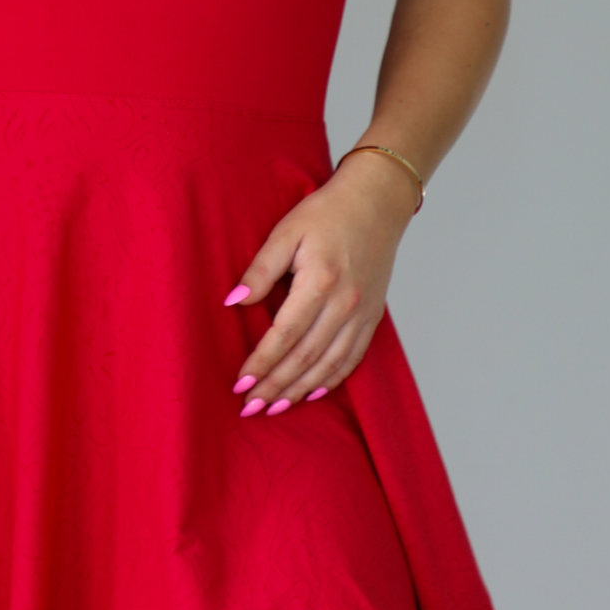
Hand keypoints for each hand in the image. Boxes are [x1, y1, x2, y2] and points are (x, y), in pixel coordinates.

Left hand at [224, 156, 418, 415]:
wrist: (376, 201)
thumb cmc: (327, 212)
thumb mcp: (286, 230)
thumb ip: (261, 269)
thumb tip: (233, 302)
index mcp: (320, 281)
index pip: (285, 334)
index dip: (262, 363)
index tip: (240, 383)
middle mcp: (345, 303)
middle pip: (306, 357)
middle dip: (276, 386)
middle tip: (250, 408)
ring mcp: (363, 312)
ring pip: (329, 364)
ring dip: (300, 390)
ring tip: (274, 408)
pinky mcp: (373, 316)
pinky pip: (352, 358)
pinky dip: (331, 379)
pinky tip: (311, 392)